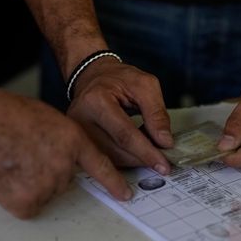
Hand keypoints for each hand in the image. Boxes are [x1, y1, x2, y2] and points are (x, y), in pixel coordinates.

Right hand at [0, 87, 131, 218]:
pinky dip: (13, 196)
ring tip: (8, 161)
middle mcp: (65, 165)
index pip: (100, 166)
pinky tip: (2, 176)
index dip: (113, 182)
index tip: (126, 195)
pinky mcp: (28, 201)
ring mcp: (48, 184)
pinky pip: (26, 205)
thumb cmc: (0, 114)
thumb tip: (60, 157)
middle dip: (44, 172)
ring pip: (42, 193)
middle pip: (61, 181)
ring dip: (26, 184)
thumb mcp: (43, 117)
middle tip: (19, 155)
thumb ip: (60, 140)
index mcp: (73, 139)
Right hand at [67, 58, 172, 174]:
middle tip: (162, 160)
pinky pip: (103, 158)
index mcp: (96, 100)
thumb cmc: (117, 78)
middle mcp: (80, 119)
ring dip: (134, 160)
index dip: (146, 152)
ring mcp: (76, 133)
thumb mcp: (145, 85)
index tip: (163, 165)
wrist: (93, 76)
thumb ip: (157, 113)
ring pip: (110, 159)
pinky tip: (134, 151)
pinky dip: (124, 159)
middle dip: (142, 159)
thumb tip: (164, 141)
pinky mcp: (78, 141)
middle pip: (116, 151)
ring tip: (148, 150)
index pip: (124, 134)